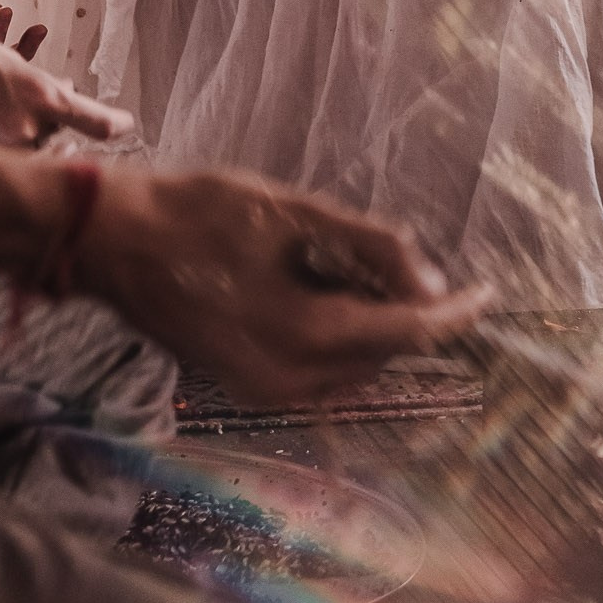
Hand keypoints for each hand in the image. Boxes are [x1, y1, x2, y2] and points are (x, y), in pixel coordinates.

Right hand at [77, 171, 489, 406]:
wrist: (114, 241)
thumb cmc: (199, 214)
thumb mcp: (294, 213)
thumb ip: (369, 247)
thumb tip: (433, 282)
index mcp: (303, 335)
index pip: (404, 332)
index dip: (453, 312)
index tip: (487, 293)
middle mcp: (286, 379)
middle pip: (382, 355)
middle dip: (409, 315)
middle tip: (405, 262)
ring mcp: (262, 389)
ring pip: (353, 368)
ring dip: (373, 326)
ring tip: (350, 267)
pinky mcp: (246, 384)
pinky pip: (319, 372)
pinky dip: (339, 338)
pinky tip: (322, 290)